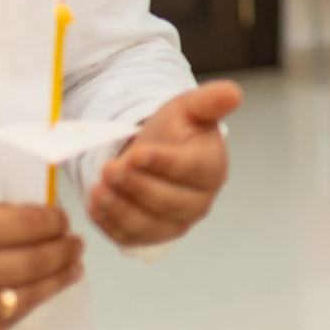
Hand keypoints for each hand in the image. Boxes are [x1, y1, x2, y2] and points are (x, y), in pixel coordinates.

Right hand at [0, 203, 83, 329]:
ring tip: (72, 267)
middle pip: (37, 258)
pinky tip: (43, 291)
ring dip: (59, 277)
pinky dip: (31, 302)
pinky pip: (11, 319)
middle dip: (64, 248)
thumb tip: (36, 217)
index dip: (54, 221)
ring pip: (32, 292)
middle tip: (75, 244)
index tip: (62, 221)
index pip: (28, 223)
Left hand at [87, 80, 242, 247]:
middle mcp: (199, 202)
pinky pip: (131, 237)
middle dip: (136, 186)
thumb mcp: (189, 109)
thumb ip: (209, 101)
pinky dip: (111, 224)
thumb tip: (233, 92)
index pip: (190, 170)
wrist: (153, 152)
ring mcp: (175, 223)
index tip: (138, 153)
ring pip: (148, 224)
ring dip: (120, 208)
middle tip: (110, 169)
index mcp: (212, 170)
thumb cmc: (175, 131)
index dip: (164, 163)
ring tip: (98, 190)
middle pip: (169, 202)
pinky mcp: (151, 237)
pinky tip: (97, 206)